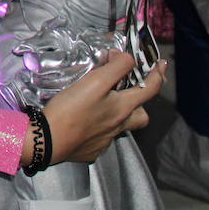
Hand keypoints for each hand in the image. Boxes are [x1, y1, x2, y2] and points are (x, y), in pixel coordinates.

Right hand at [33, 52, 166, 165]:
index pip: (150, 89)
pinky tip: (83, 123)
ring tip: (103, 107)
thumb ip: (115, 67)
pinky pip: (101, 138)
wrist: (47, 141)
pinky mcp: (91, 150)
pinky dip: (97, 129)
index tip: (161, 64)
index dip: (157, 74)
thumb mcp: (95, 81)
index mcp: (123, 108)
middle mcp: (119, 126)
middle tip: (128, 94)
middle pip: (142, 116)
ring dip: (119, 117)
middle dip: (140, 104)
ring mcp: (105, 141)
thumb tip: (125, 59)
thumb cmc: (71, 109)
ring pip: (121, 128)